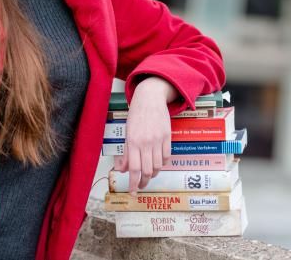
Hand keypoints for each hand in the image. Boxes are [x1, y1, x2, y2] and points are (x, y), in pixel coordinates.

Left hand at [113, 77, 176, 195]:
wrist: (150, 99)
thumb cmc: (136, 115)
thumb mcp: (127, 133)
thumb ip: (125, 153)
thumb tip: (122, 170)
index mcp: (133, 142)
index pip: (134, 169)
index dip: (133, 183)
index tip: (133, 192)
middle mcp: (146, 142)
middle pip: (147, 171)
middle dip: (144, 182)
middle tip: (141, 186)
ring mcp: (158, 140)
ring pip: (158, 166)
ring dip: (153, 174)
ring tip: (149, 175)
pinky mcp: (167, 136)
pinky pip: (166, 157)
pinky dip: (162, 163)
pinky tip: (158, 163)